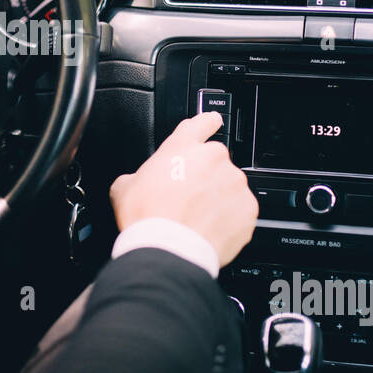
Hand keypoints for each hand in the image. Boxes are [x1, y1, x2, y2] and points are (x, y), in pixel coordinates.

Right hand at [109, 112, 257, 267]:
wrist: (169, 250)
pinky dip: (229, 219)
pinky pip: (240, 210)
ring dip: (217, 198)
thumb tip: (139, 183)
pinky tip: (209, 230)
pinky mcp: (247, 208)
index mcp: (182, 147)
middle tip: (186, 199)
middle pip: (213, 162)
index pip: (201, 122)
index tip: (213, 122)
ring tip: (196, 219)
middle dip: (204, 177)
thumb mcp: (125, 187)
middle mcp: (212, 158)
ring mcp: (233, 183)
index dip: (207, 122)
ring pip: (228, 187)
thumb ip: (139, 175)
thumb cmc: (147, 218)